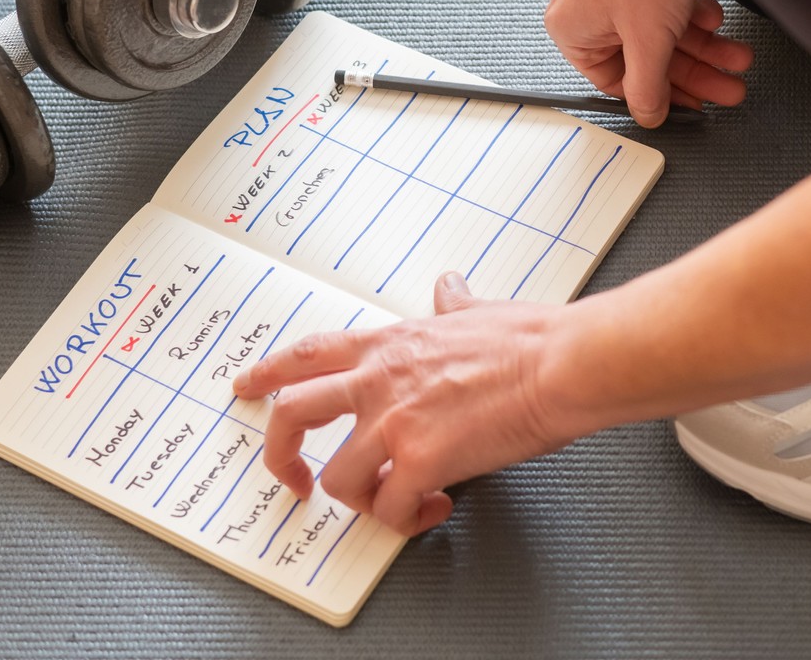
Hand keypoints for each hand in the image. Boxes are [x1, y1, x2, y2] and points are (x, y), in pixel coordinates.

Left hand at [234, 274, 577, 535]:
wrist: (563, 364)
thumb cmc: (532, 339)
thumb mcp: (477, 311)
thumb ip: (453, 305)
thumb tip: (450, 288)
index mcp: (389, 345)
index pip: (307, 354)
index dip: (268, 372)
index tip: (247, 386)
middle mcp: (379, 381)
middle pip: (292, 414)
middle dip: (280, 454)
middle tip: (292, 479)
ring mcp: (395, 421)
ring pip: (337, 478)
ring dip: (363, 501)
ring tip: (397, 503)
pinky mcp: (422, 460)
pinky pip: (390, 510)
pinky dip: (406, 521)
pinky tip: (434, 510)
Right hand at [545, 0, 753, 125]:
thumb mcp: (648, 44)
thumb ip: (648, 89)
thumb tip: (649, 115)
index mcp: (570, 27)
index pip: (614, 80)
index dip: (657, 95)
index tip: (690, 105)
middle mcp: (586, 4)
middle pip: (646, 55)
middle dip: (694, 72)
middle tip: (727, 86)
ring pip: (662, 29)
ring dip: (705, 47)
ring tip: (736, 57)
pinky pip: (668, 2)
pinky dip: (694, 13)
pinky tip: (715, 18)